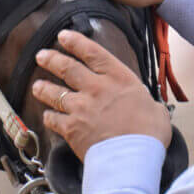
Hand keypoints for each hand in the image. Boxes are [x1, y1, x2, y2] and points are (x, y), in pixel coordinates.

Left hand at [33, 30, 172, 159]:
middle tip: (42, 55)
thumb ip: (147, 103)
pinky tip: (47, 116)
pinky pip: (53, 119)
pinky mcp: (71, 128)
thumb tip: (151, 109)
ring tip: (37, 86)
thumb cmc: (148, 135)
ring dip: (43, 88)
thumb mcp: (155, 110)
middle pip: (67, 68)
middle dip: (52, 59)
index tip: (64, 36)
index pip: (93, 53)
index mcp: (118, 79)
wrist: (132, 158)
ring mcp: (80, 107)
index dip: (76, 42)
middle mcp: (96, 88)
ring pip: (54, 92)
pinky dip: (49, 117)